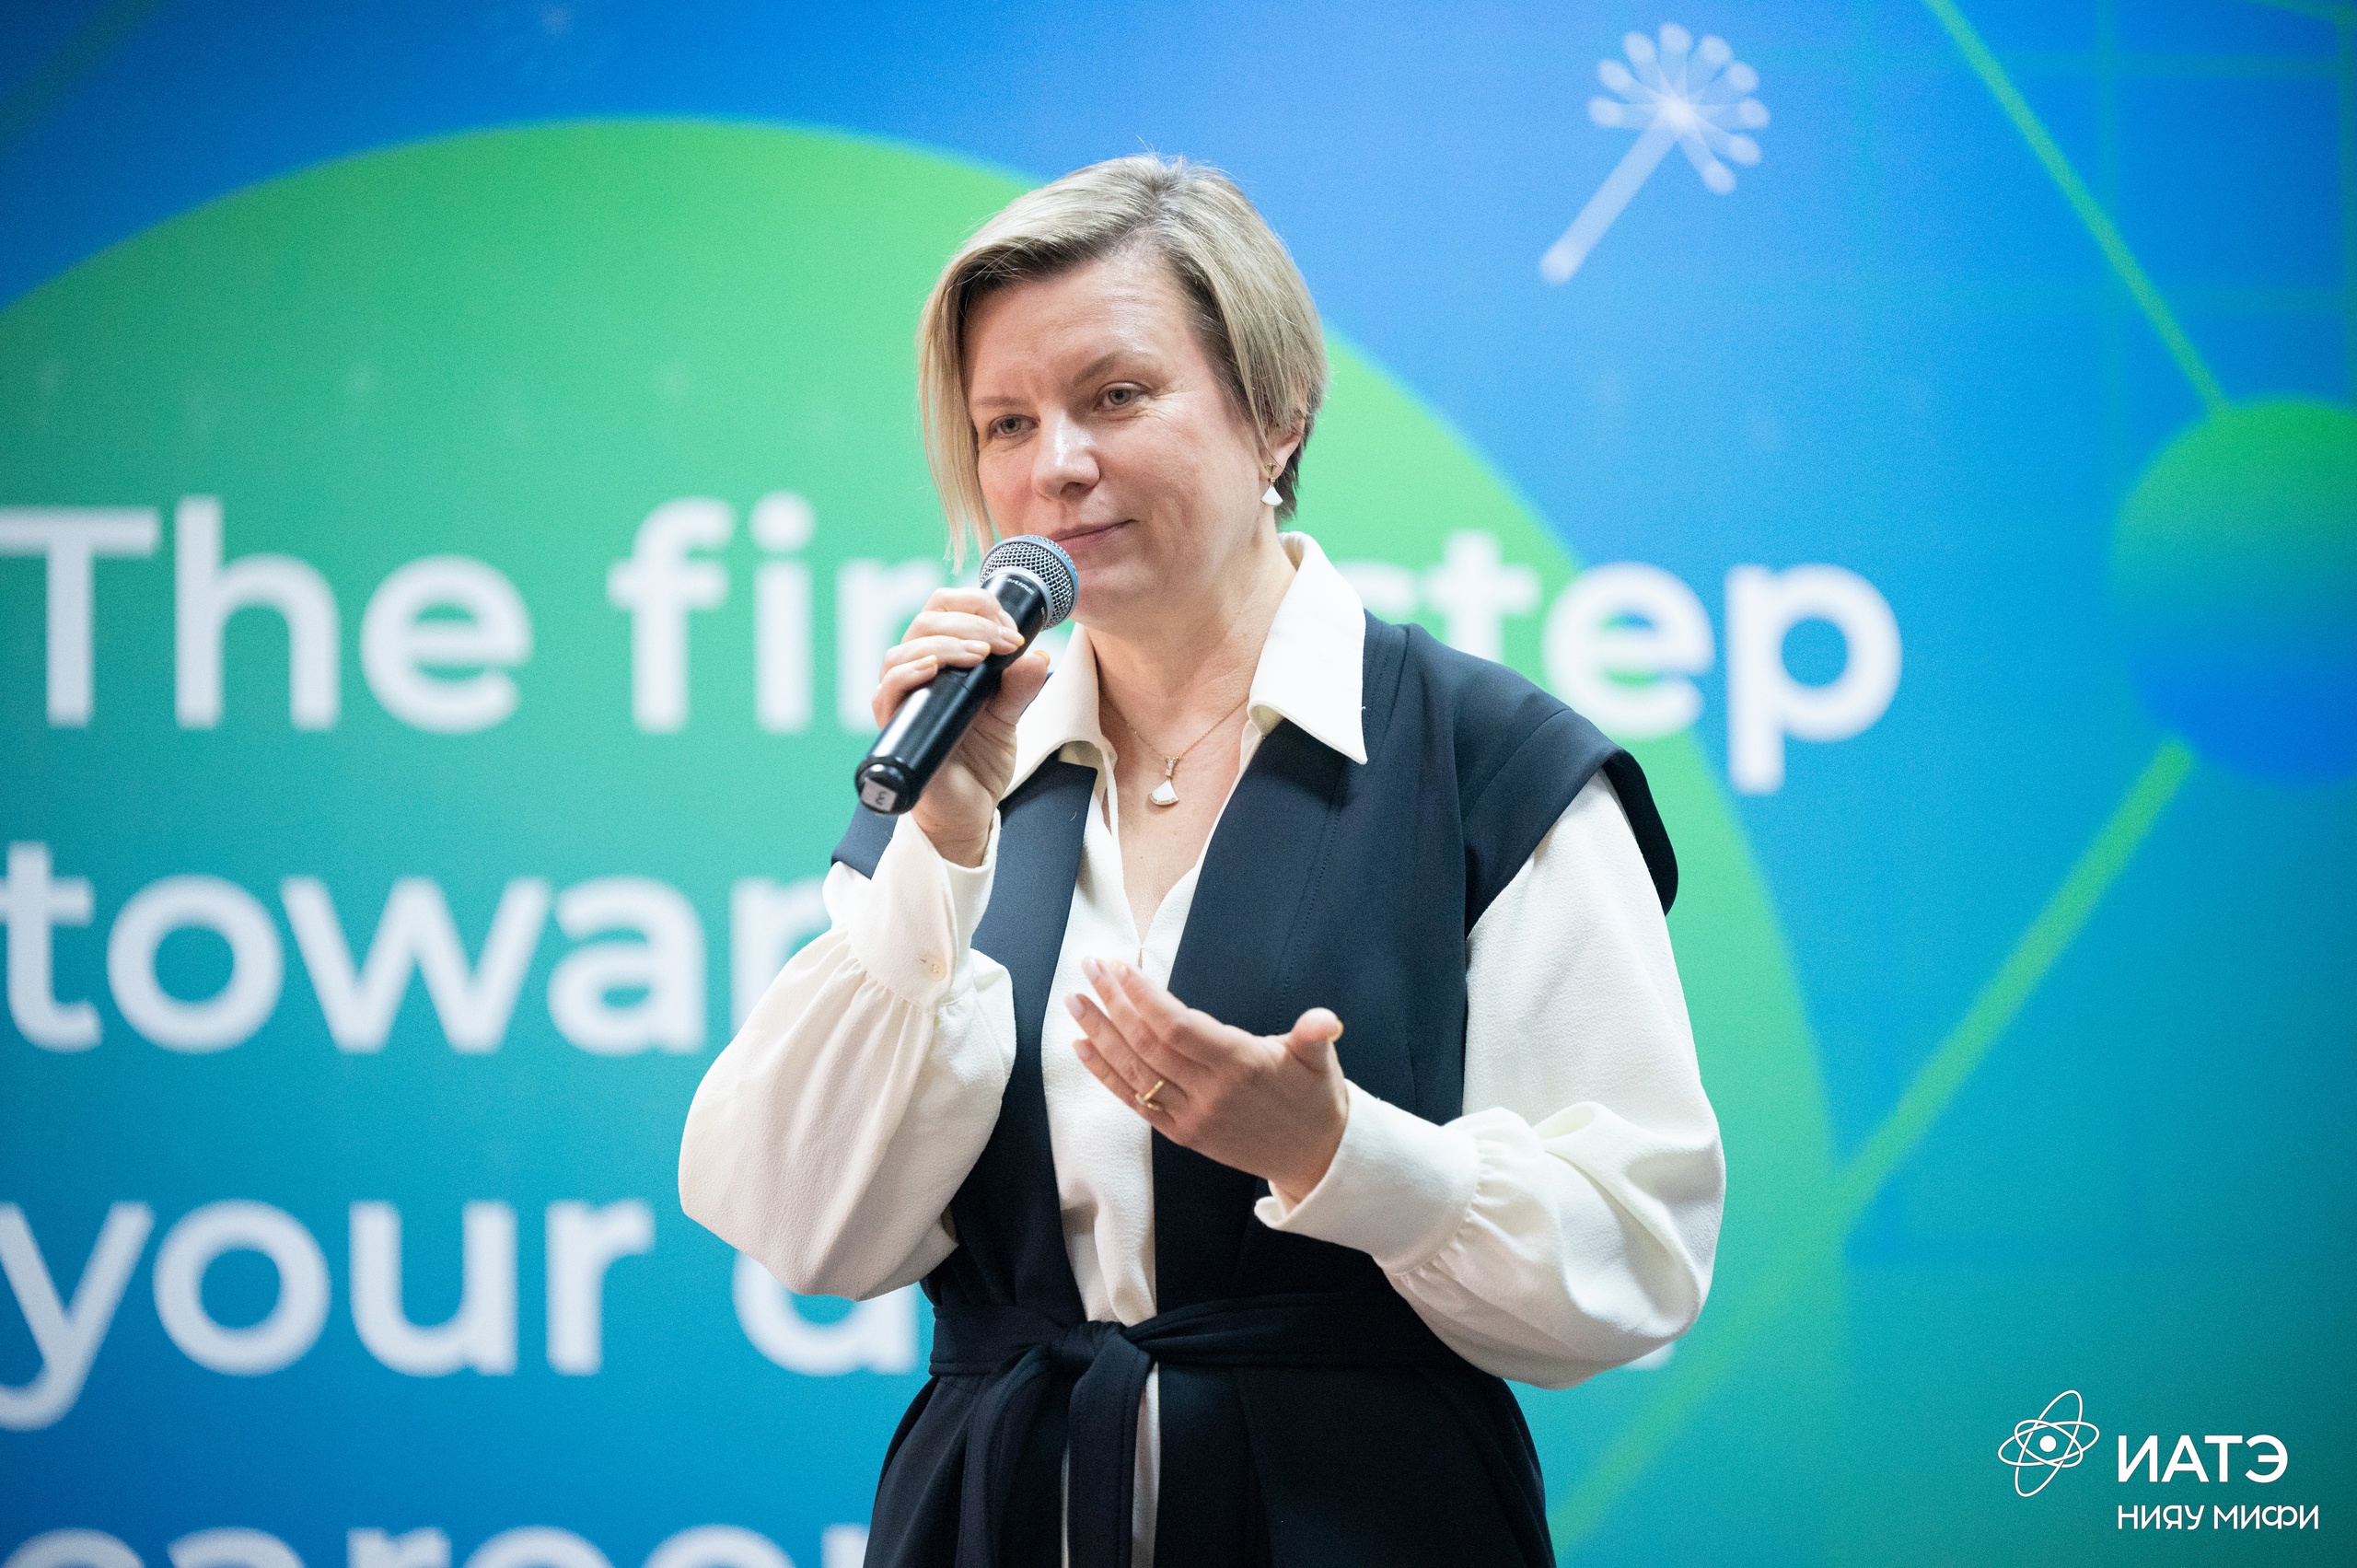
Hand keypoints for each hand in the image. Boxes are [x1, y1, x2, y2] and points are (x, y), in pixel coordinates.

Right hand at [871, 585, 1052, 866]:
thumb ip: (1020, 687)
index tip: (1011, 627)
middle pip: (925, 622)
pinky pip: (887, 691)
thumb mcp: (1009, 717)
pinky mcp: (894, 727)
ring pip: (903, 650)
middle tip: (1006, 642)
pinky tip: (934, 669)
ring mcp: (902, 700)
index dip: (975, 604)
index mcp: (942, 660)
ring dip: (945, 643)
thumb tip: (1038, 656)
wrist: (969, 811)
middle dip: (970, 622)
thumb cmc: (979, 760)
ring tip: (981, 654)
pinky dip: (908, 673)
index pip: (942, 609)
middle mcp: (917, 674)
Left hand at [1066, 957, 1347, 1204]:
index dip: (1145, 997)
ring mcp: (1192, 1116)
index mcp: (1241, 1064)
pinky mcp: (1182, 1134)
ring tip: (1075, 1001)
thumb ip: (1316, 1034)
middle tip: (1089, 968)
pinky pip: (1135, 1102)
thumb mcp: (1320, 1060)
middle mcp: (1210, 1092)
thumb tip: (1327, 1020)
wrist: (1315, 1158)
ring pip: (1135, 1072)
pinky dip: (1105, 1074)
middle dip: (1113, 1004)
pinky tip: (1082, 1047)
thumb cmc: (1315, 1097)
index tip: (1120, 967)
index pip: (1178, 1026)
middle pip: (1148, 1043)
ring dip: (1100, 1034)